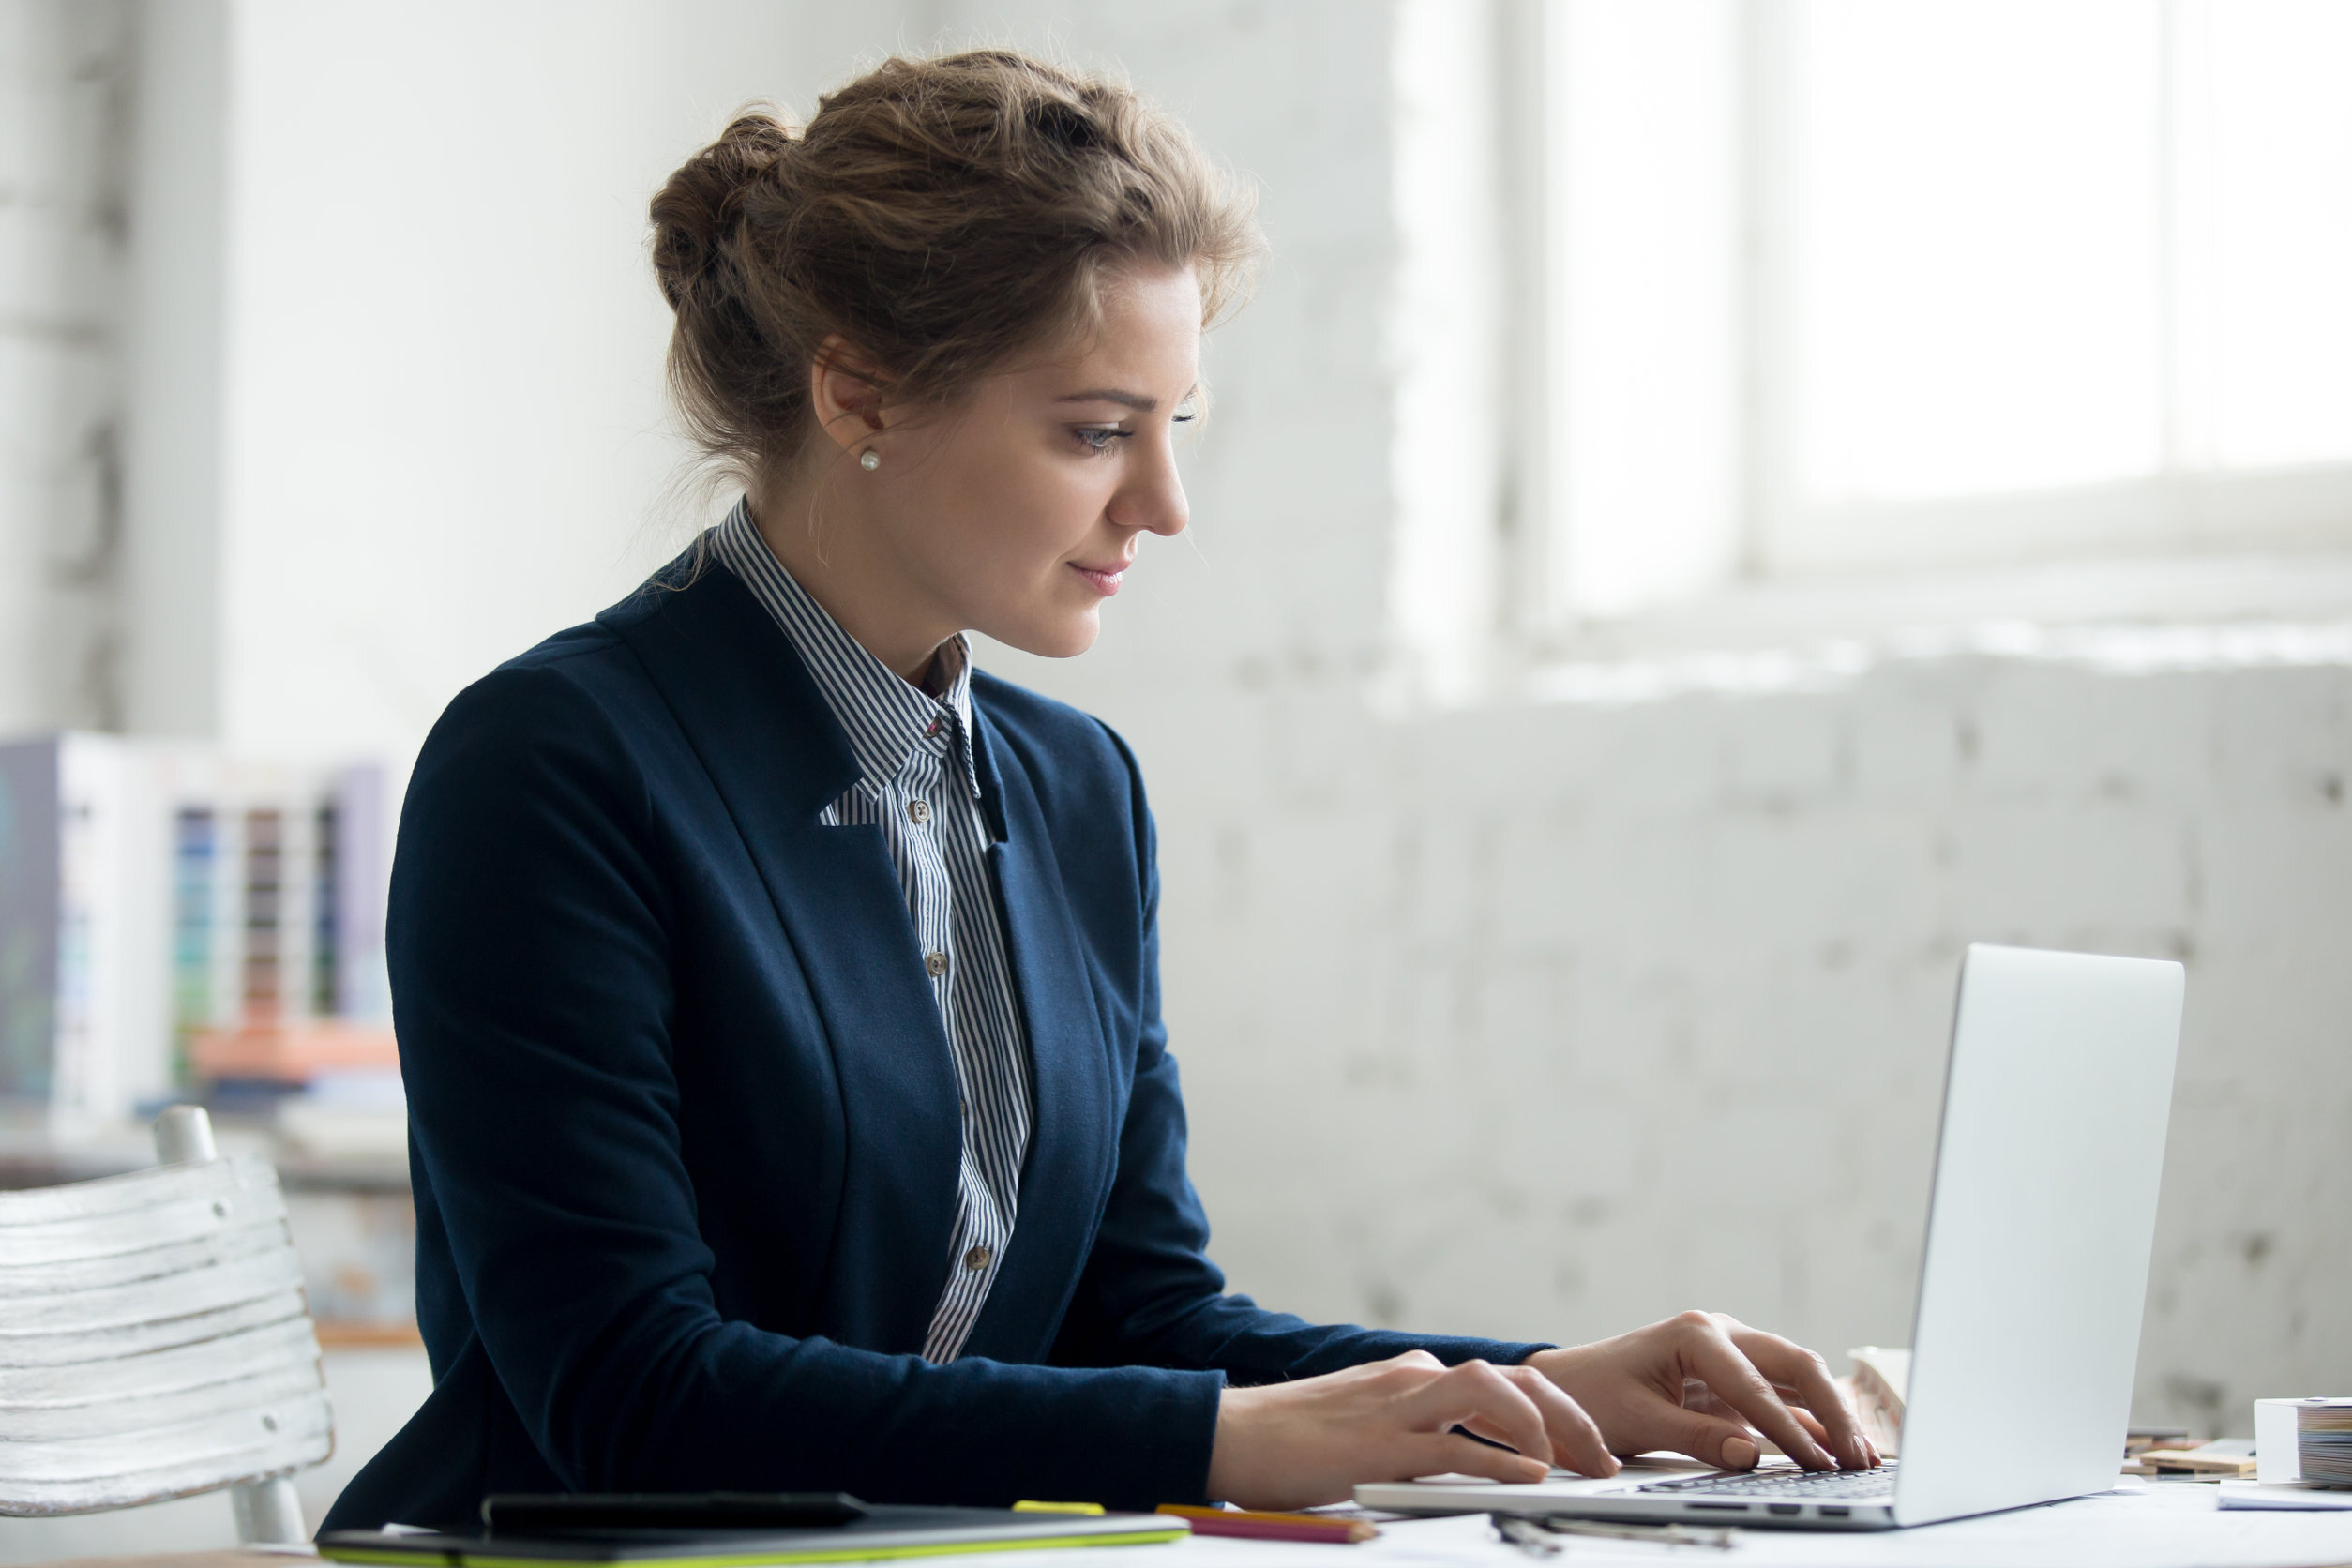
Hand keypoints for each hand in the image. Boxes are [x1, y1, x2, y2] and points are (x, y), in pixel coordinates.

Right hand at [1205, 1350, 1618, 1509]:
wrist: (1228, 1434)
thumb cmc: (1293, 1444)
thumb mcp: (1369, 1429)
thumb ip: (1421, 1438)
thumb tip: (1480, 1469)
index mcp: (1415, 1377)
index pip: (1506, 1382)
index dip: (1559, 1413)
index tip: (1590, 1454)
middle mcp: (1414, 1379)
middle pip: (1516, 1379)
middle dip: (1574, 1418)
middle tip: (1606, 1464)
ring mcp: (1397, 1405)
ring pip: (1492, 1392)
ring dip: (1547, 1426)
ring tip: (1576, 1467)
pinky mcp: (1379, 1441)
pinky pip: (1453, 1443)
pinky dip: (1500, 1459)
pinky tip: (1530, 1478)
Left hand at [1524, 1310, 1878, 1471]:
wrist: (1570, 1384)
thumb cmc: (1595, 1394)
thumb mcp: (1638, 1419)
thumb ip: (1696, 1436)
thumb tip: (1751, 1455)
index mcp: (1696, 1334)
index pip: (1755, 1384)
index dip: (1789, 1427)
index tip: (1819, 1462)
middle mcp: (1723, 1334)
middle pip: (1796, 1365)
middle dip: (1832, 1411)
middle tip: (1860, 1457)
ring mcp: (1734, 1355)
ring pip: (1798, 1378)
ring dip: (1831, 1416)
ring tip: (1864, 1458)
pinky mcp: (1737, 1380)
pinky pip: (1785, 1398)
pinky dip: (1812, 1422)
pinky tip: (1838, 1450)